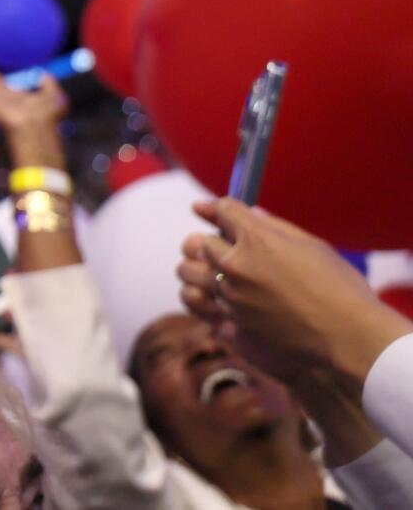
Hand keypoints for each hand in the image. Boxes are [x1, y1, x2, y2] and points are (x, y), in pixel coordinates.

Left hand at [176, 197, 411, 389]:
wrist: (351, 338)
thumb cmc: (341, 289)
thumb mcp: (313, 246)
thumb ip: (276, 227)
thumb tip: (250, 213)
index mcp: (256, 239)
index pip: (223, 210)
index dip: (220, 210)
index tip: (215, 212)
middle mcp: (236, 265)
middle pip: (203, 243)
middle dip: (214, 244)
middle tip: (228, 250)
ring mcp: (231, 297)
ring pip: (197, 275)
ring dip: (208, 273)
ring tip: (226, 278)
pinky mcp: (230, 325)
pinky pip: (204, 306)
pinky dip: (211, 302)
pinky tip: (226, 303)